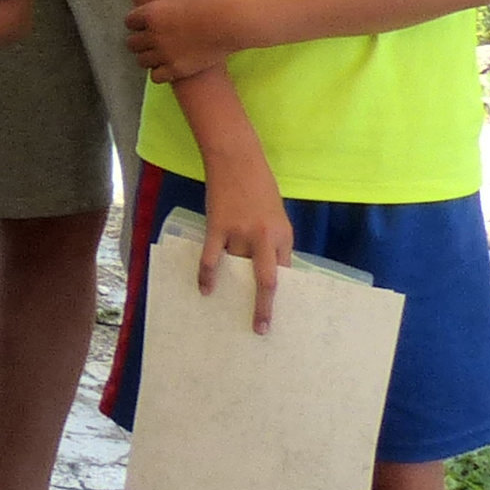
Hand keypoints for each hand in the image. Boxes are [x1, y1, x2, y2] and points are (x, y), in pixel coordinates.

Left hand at [126, 0, 251, 81]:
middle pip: (131, 44)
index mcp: (151, 13)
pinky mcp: (177, 69)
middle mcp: (153, 35)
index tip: (146, 21)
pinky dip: (160, 72)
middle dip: (140, 41)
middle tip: (153, 37)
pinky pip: (156, 77)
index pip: (128, 22)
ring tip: (160, 52)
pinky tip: (170, 64)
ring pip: (141, 61)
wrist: (234, 21)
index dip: (136, 22)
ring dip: (148, 57)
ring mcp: (164, 53)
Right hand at [194, 149, 293, 333]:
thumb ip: (272, 242)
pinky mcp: (218, 227)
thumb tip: (263, 268)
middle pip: (267, 281)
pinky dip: (207, 277)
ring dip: (232, 290)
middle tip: (261, 329)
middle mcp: (266, 238)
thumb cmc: (259, 188)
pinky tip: (204, 290)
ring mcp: (241, 233)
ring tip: (226, 310)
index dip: (282, 295)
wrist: (237, 160)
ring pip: (236, 270)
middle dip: (264, 308)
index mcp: (284, 235)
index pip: (284, 272)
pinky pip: (211, 259)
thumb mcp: (276, 216)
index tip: (280, 315)